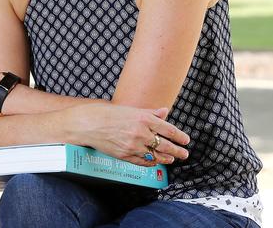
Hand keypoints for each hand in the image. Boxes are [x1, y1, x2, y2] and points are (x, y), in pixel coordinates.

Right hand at [71, 103, 189, 166]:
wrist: (86, 124)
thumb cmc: (106, 114)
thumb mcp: (130, 110)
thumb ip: (150, 112)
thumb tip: (164, 112)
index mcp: (143, 118)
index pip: (168, 129)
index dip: (180, 136)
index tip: (186, 139)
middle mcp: (141, 132)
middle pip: (166, 145)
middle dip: (178, 150)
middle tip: (184, 153)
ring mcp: (133, 146)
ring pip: (156, 155)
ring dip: (166, 158)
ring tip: (172, 159)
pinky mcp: (125, 155)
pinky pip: (143, 162)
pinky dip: (151, 162)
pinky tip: (155, 161)